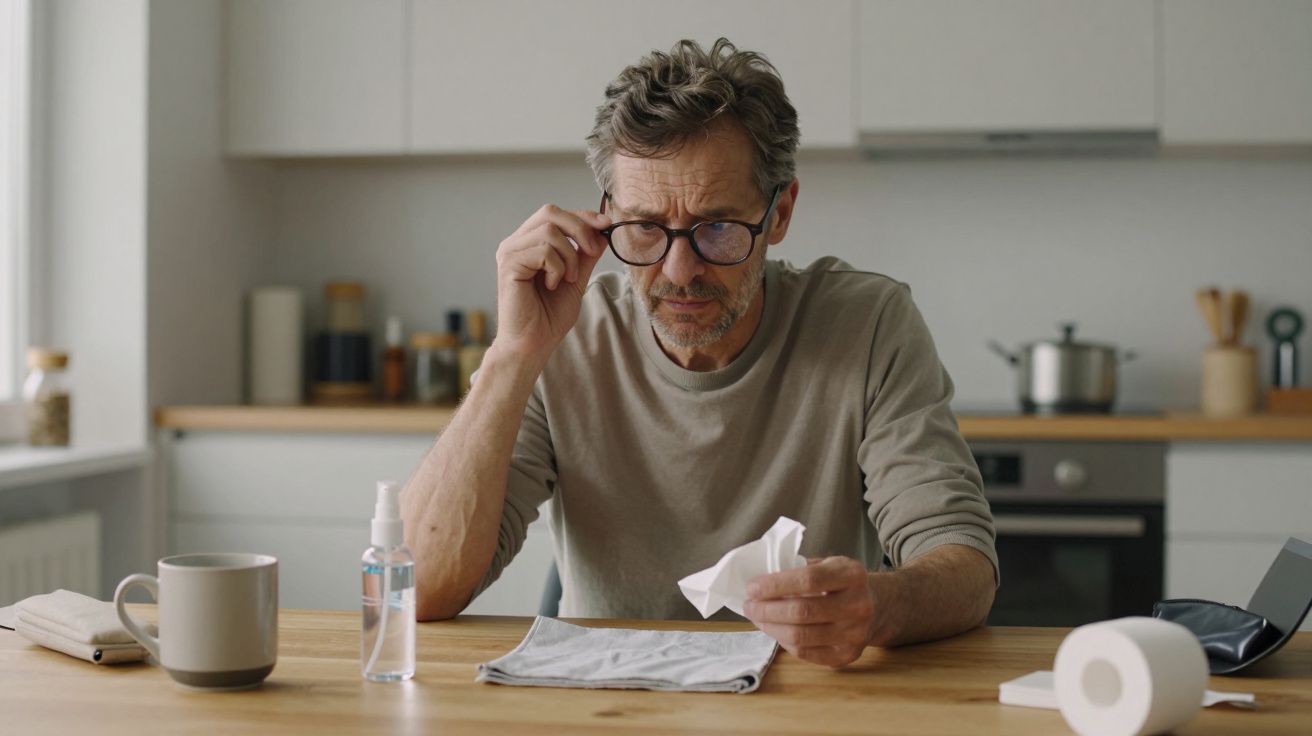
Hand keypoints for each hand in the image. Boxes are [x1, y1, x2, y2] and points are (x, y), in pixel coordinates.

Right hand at [492, 204, 610, 361]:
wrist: (533, 344)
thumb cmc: (549, 317)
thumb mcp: (576, 279)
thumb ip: (585, 255)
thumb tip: (601, 232)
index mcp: (528, 244)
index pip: (555, 215)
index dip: (583, 216)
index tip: (606, 225)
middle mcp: (515, 243)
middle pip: (550, 212)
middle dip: (579, 228)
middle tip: (591, 252)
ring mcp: (509, 252)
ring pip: (550, 231)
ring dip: (569, 257)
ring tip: (567, 279)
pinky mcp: (509, 264)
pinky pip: (543, 251)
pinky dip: (557, 268)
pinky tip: (552, 285)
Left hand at [743, 557, 875, 667]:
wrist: (879, 606)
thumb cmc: (843, 582)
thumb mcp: (829, 564)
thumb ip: (799, 568)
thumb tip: (759, 582)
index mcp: (852, 575)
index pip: (808, 580)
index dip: (775, 585)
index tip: (752, 587)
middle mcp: (858, 605)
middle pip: (802, 611)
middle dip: (767, 610)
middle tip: (749, 606)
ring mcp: (855, 634)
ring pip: (800, 636)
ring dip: (770, 628)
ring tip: (757, 618)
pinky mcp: (848, 655)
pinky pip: (806, 653)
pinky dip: (784, 642)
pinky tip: (776, 631)